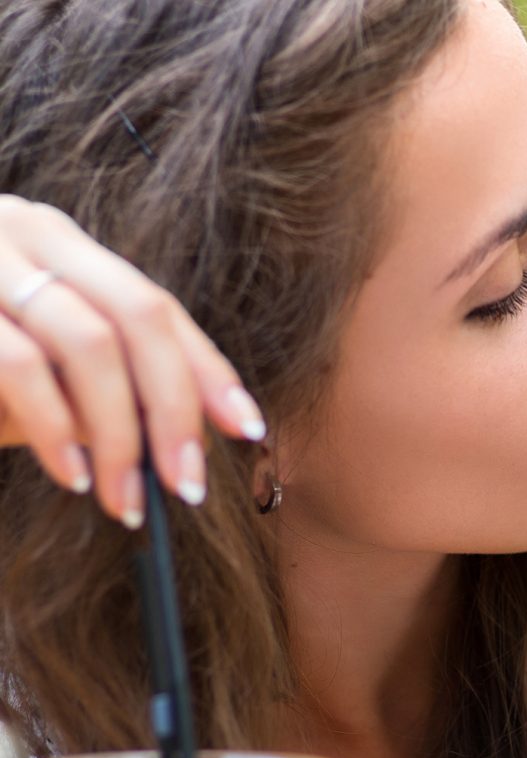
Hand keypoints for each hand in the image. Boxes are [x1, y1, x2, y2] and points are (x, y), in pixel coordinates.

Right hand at [0, 195, 264, 525]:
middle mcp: (28, 232)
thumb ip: (98, 392)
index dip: (209, 371)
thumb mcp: (34, 378)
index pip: (159, 308)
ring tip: (124, 500)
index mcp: (63, 247)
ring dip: (118, 434)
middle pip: (140, 317)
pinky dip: (57, 428)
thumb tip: (179, 441)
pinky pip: (18, 363)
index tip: (248, 430)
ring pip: (88, 341)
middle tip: (187, 485)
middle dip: (176, 408)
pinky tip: (71, 476)